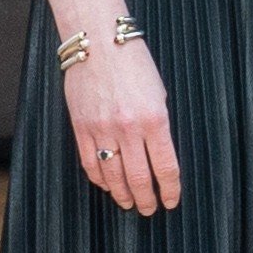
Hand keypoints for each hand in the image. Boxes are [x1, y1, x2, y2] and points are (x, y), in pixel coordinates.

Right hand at [62, 30, 178, 217]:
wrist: (98, 42)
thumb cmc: (134, 64)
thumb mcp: (160, 94)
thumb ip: (159, 126)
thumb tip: (159, 155)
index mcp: (155, 120)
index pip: (166, 167)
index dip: (170, 189)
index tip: (172, 201)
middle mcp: (128, 129)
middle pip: (139, 177)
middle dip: (147, 199)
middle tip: (150, 209)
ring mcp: (101, 129)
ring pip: (112, 175)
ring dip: (123, 194)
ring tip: (130, 204)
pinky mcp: (81, 126)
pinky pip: (90, 162)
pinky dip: (99, 179)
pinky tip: (107, 186)